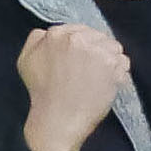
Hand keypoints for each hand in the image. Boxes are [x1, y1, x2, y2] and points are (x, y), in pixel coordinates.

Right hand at [17, 21, 132, 150]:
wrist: (57, 120)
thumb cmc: (42, 94)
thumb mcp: (26, 61)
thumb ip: (36, 39)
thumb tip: (47, 30)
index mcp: (55, 34)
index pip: (80, 31)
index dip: (82, 47)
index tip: (79, 63)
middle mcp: (76, 38)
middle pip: (99, 36)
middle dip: (97, 52)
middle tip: (87, 73)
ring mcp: (95, 49)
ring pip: (113, 47)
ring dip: (110, 62)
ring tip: (96, 80)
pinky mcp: (111, 63)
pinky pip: (123, 62)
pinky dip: (118, 74)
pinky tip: (105, 85)